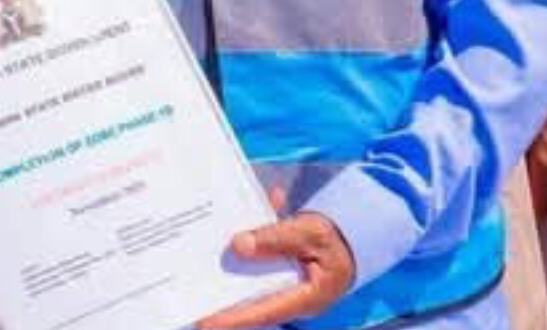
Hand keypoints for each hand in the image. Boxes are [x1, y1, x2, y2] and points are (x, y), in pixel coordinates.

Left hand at [198, 211, 354, 327]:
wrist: (356, 231)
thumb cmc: (338, 237)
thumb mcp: (311, 232)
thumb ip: (276, 238)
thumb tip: (238, 245)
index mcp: (306, 297)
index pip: (263, 311)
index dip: (234, 318)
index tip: (206, 322)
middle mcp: (292, 296)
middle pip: (251, 298)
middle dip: (222, 297)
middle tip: (191, 297)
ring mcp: (285, 285)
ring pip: (251, 278)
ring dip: (230, 265)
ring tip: (199, 264)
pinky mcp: (279, 270)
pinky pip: (258, 260)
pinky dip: (247, 243)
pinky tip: (226, 227)